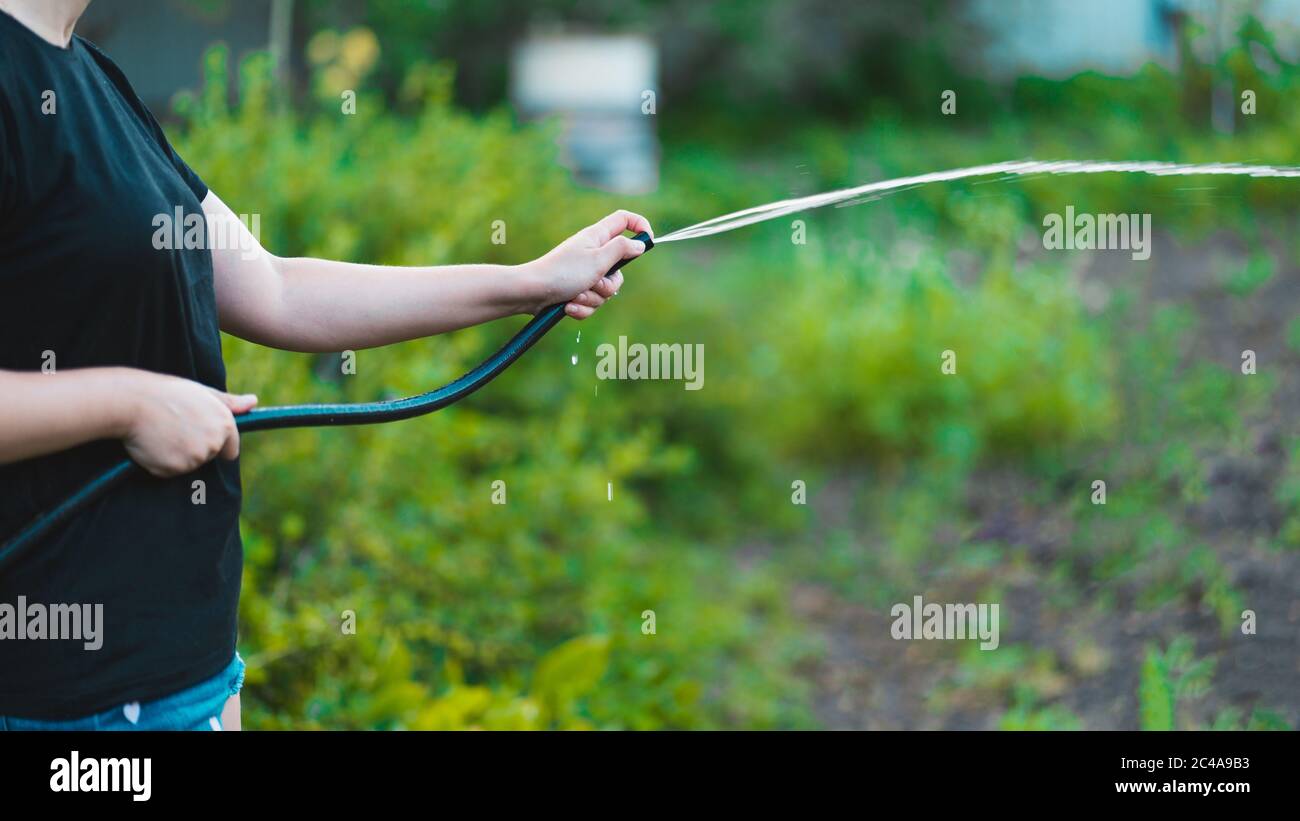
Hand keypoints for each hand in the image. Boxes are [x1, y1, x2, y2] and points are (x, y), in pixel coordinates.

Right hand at [118, 371, 257, 476]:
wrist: (130, 402)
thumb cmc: (165, 393)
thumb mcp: (201, 392)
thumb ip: (229, 402)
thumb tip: (253, 402)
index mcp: (224, 424)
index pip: (230, 450)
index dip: (218, 446)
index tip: (201, 439)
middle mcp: (213, 443)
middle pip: (207, 456)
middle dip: (193, 447)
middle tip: (172, 427)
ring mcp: (194, 458)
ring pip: (187, 465)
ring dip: (175, 455)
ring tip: (160, 432)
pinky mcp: (174, 469)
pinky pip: (168, 471)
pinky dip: (159, 462)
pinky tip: (150, 443)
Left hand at [523, 210, 652, 318]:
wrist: (531, 293)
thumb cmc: (562, 272)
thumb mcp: (598, 259)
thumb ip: (622, 249)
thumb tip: (640, 244)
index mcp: (596, 237)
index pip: (624, 220)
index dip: (640, 226)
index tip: (649, 241)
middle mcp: (592, 253)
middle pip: (620, 268)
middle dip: (610, 284)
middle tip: (595, 282)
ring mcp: (584, 272)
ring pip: (606, 290)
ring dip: (593, 297)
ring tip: (575, 295)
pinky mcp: (577, 290)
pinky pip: (591, 302)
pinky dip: (582, 307)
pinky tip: (568, 306)